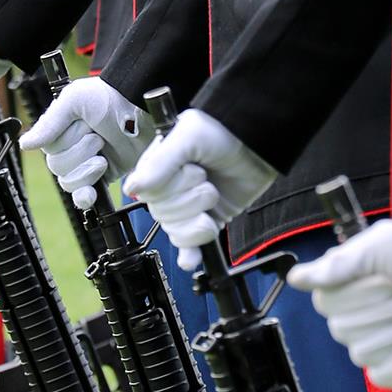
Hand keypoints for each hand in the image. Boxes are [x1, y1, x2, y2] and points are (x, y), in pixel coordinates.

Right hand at [20, 78, 148, 208]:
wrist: (142, 111)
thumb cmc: (110, 98)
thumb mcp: (75, 99)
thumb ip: (50, 122)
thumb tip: (25, 144)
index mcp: (61, 129)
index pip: (49, 150)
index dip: (67, 141)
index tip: (85, 126)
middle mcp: (70, 147)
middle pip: (57, 168)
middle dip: (80, 154)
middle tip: (99, 138)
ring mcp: (86, 164)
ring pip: (68, 183)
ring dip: (87, 171)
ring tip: (104, 157)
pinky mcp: (102, 177)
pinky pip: (82, 197)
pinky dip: (84, 197)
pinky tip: (89, 194)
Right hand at [124, 112, 276, 262]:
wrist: (258, 147)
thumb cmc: (223, 133)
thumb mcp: (189, 136)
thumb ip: (161, 162)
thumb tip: (133, 188)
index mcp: (154, 166)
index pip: (147, 193)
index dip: (172, 187)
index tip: (193, 170)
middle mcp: (166, 188)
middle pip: (162, 215)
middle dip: (191, 200)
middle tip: (207, 179)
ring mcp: (185, 207)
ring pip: (175, 232)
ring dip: (198, 219)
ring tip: (213, 196)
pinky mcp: (203, 220)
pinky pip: (187, 246)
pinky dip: (189, 253)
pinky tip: (190, 259)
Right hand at [287, 220, 391, 391]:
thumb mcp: (384, 244)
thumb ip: (341, 263)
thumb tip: (296, 278)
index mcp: (342, 287)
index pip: (326, 305)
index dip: (362, 296)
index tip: (390, 281)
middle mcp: (350, 318)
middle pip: (346, 332)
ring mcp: (372, 345)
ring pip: (365, 354)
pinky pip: (387, 377)